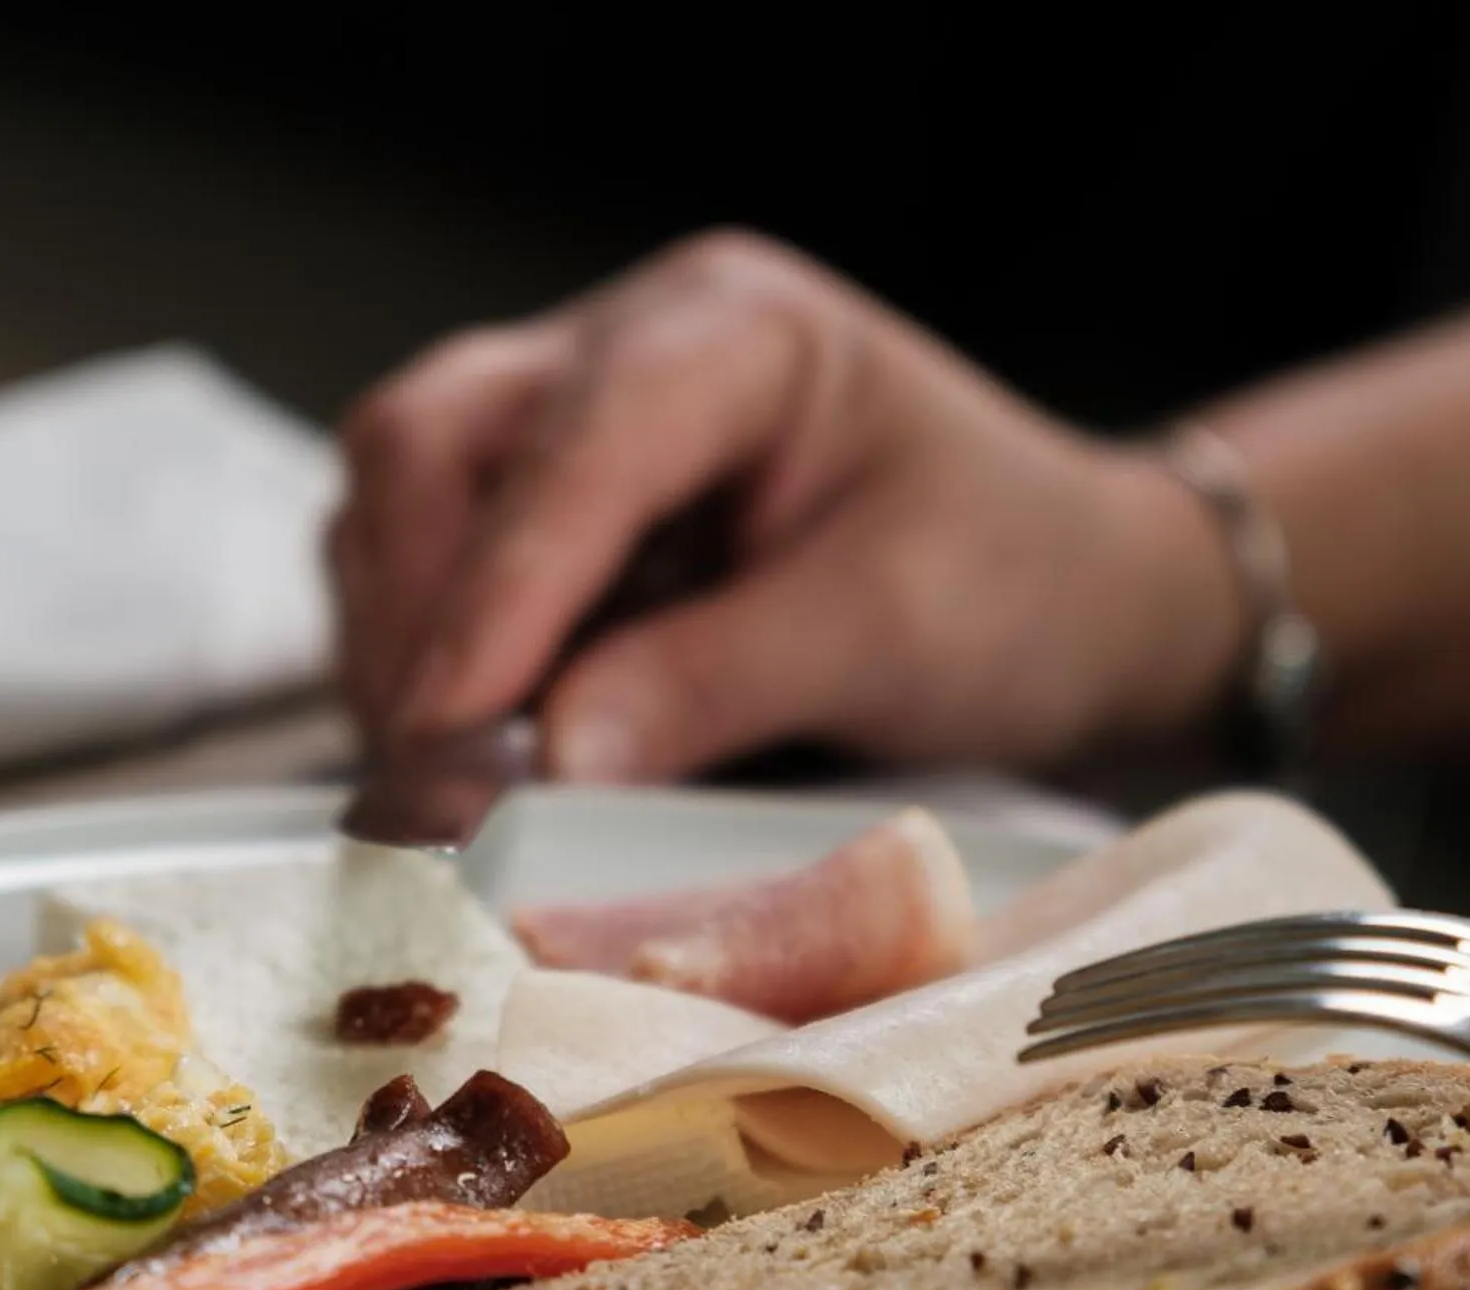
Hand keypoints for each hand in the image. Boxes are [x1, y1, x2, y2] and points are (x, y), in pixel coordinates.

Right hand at [329, 230, 1245, 780]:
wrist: (1065, 591)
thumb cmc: (1014, 581)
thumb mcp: (893, 630)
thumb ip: (717, 680)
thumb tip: (545, 763)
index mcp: (735, 331)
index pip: (574, 446)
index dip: (497, 593)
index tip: (447, 729)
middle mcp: (628, 349)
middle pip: (433, 441)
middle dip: (417, 614)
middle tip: (433, 774)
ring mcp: (575, 421)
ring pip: (403, 502)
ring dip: (404, 647)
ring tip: (450, 778)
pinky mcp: (553, 510)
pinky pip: (432, 569)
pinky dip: (432, 667)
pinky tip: (475, 751)